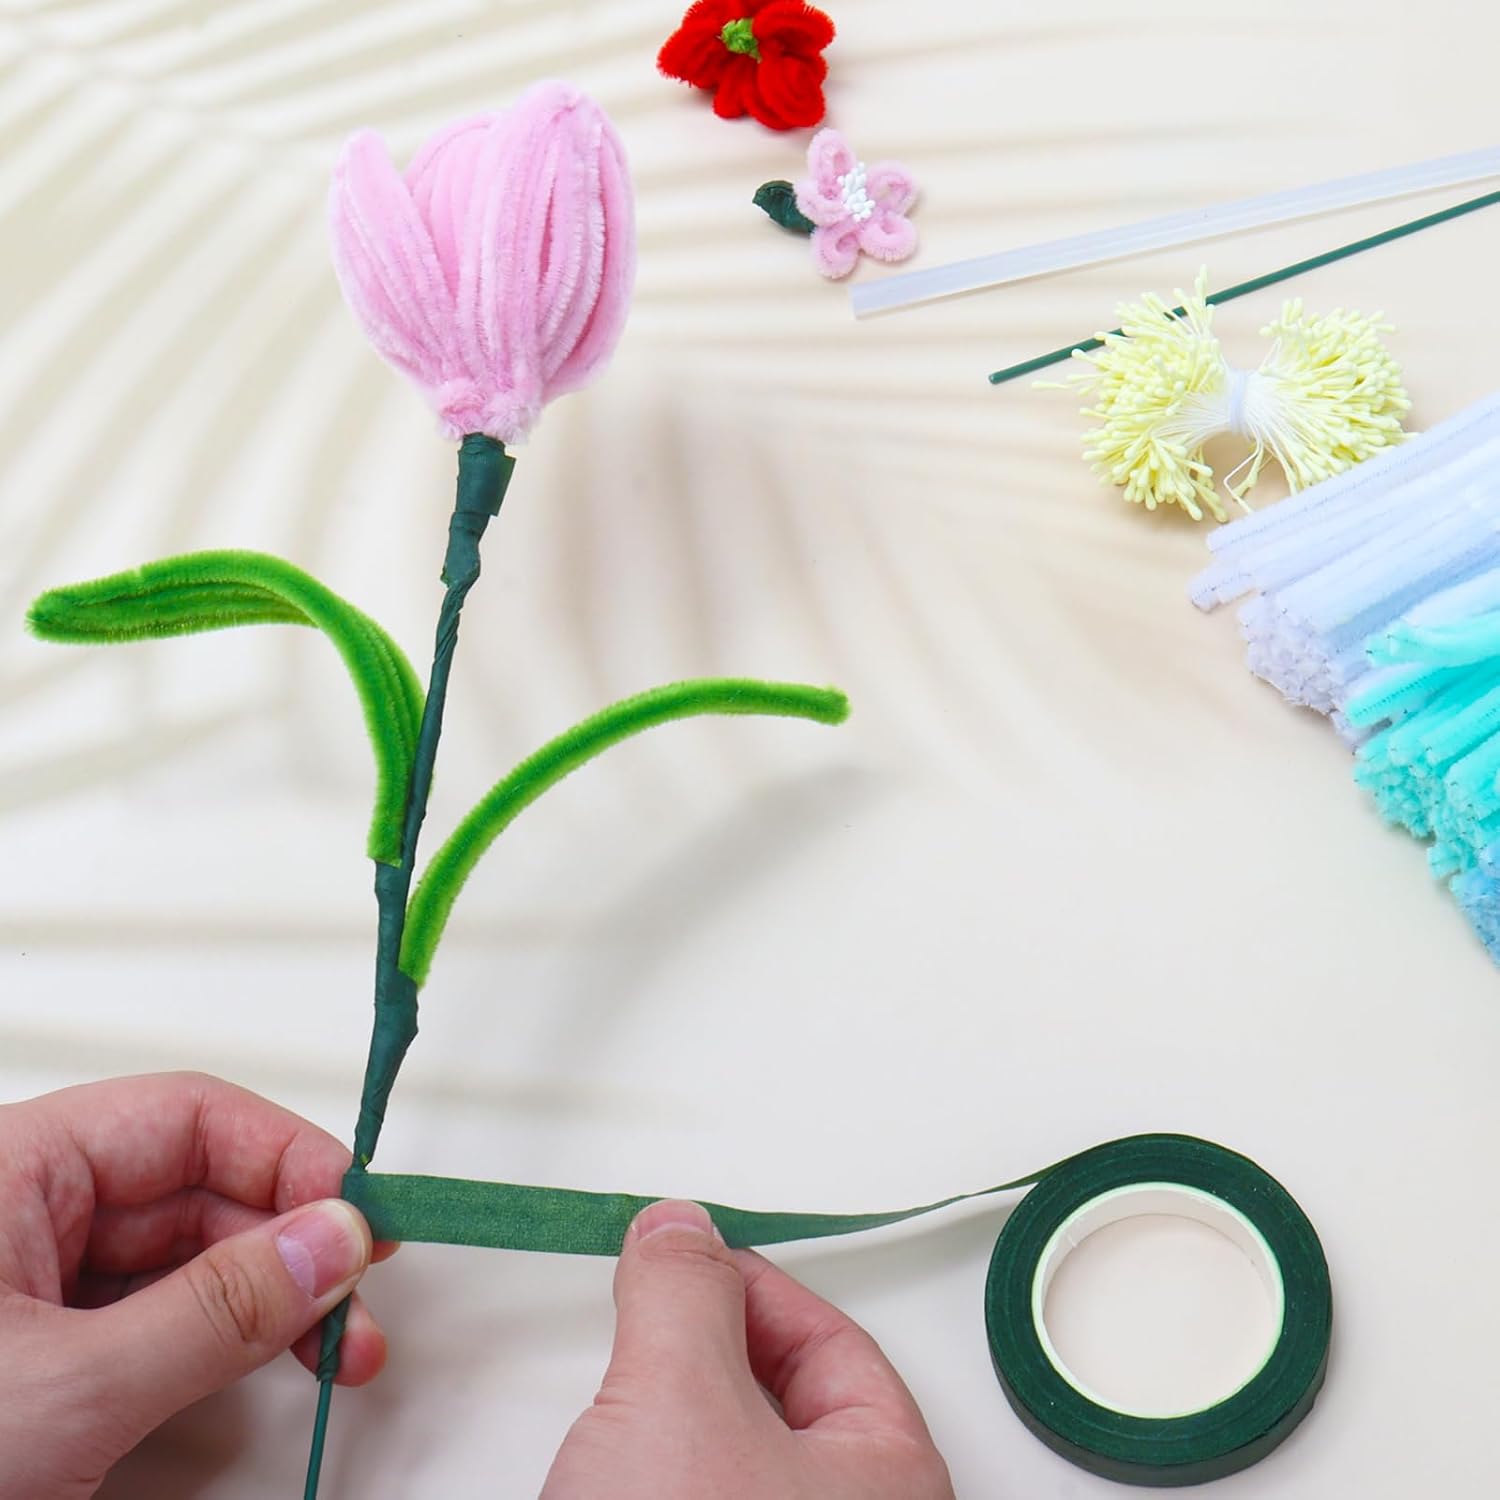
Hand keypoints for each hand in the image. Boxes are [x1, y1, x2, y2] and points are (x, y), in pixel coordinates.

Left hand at [0, 1072, 390, 1499]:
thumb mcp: (65, 1390)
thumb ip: (215, 1309)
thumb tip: (332, 1240)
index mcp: (10, 1171)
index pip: (186, 1118)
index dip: (287, 1158)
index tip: (360, 1216)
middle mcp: (25, 1213)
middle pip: (200, 1189)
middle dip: (294, 1244)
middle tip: (361, 1302)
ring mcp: (33, 1287)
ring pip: (189, 1259)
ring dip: (275, 1299)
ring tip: (337, 1350)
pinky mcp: (45, 1356)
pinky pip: (161, 1319)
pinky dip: (226, 1342)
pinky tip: (269, 1364)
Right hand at [543, 1201, 955, 1499]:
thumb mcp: (680, 1401)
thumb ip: (683, 1293)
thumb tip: (680, 1230)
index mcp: (893, 1479)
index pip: (832, 1340)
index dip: (749, 1285)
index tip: (687, 1261)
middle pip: (786, 1398)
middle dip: (708, 1353)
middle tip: (652, 1330)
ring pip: (736, 1460)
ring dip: (674, 1426)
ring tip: (622, 1425)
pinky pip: (700, 1496)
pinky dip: (658, 1478)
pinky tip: (612, 1481)